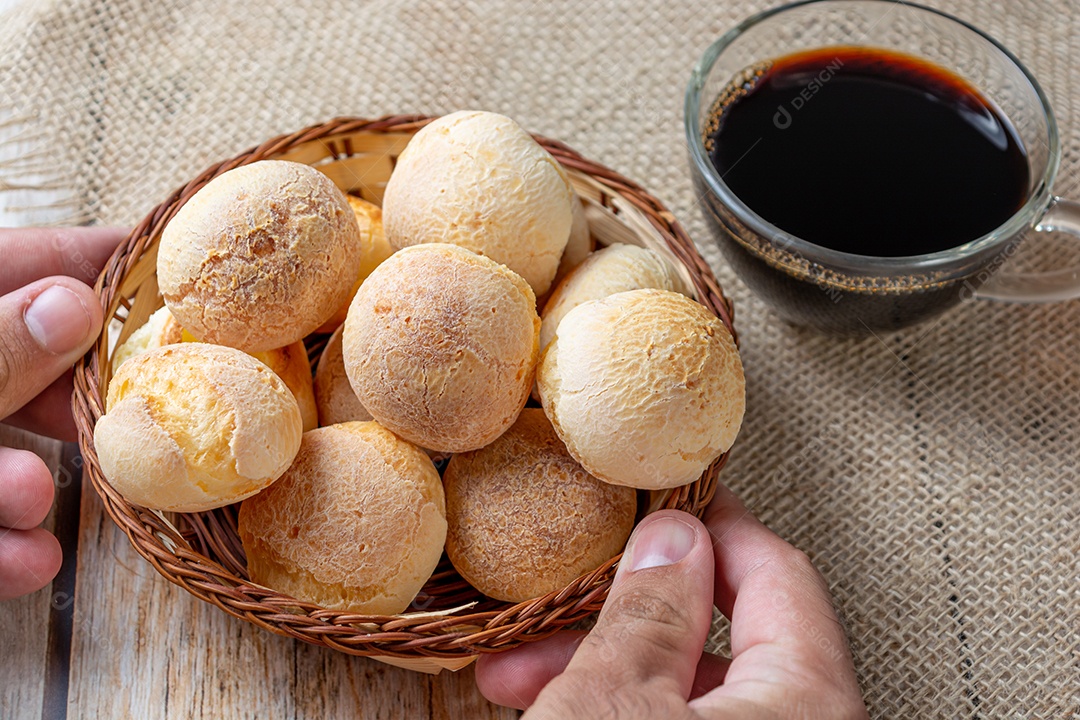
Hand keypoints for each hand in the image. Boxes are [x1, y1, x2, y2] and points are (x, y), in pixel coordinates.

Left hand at [0, 227, 125, 599]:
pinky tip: (25, 561)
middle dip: (80, 398)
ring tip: (34, 503)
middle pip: (32, 360)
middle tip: (151, 408)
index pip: (28, 261)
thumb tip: (76, 304)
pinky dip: (4, 542)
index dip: (107, 259)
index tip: (185, 268)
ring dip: (29, 486)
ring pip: (2, 450)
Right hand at [475, 485, 867, 718]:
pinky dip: (617, 715)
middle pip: (723, 638)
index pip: (779, 573)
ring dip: (602, 670)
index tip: (662, 498)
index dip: (713, 522)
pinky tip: (546, 706)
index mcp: (809, 702)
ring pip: (689, 695)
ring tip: (518, 672)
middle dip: (622, 612)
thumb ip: (648, 611)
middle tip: (565, 593)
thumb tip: (673, 537)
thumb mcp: (614, 702)